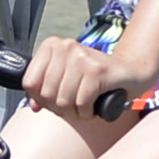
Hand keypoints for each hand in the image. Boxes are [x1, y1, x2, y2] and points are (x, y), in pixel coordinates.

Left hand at [18, 36, 135, 121]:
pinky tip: (93, 107)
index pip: (29, 82)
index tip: (53, 101)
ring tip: (83, 107)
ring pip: (63, 101)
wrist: (129, 72)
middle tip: (72, 107)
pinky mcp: (96, 71)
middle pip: (46, 93)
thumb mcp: (65, 79)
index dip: (40, 99)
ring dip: (74, 113)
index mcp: (52, 45)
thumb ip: (45, 90)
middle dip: (59, 108)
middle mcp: (66, 47)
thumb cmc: (95, 77)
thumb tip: (34, 106)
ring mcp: (81, 57)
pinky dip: (87, 112)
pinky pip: (82, 103)